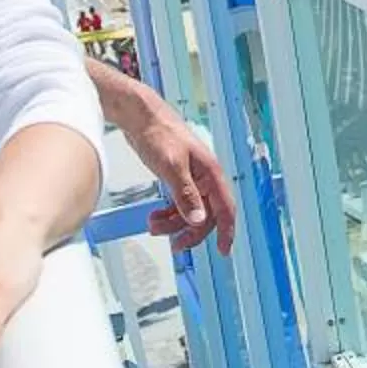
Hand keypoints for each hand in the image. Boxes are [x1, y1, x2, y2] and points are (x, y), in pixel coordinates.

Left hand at [120, 96, 237, 255]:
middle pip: (205, 215)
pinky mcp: (177, 177)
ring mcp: (191, 178)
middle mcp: (204, 177)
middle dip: (189, 231)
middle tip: (174, 244)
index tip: (223, 251)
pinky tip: (154, 217)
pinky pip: (178, 204)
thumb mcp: (171, 166)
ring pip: (190, 211)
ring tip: (154, 226)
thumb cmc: (159, 133)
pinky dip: (168, 214)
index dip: (226, 231)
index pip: (225, 208)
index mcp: (210, 173)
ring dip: (174, 224)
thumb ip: (185, 195)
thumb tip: (198, 220)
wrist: (140, 116)